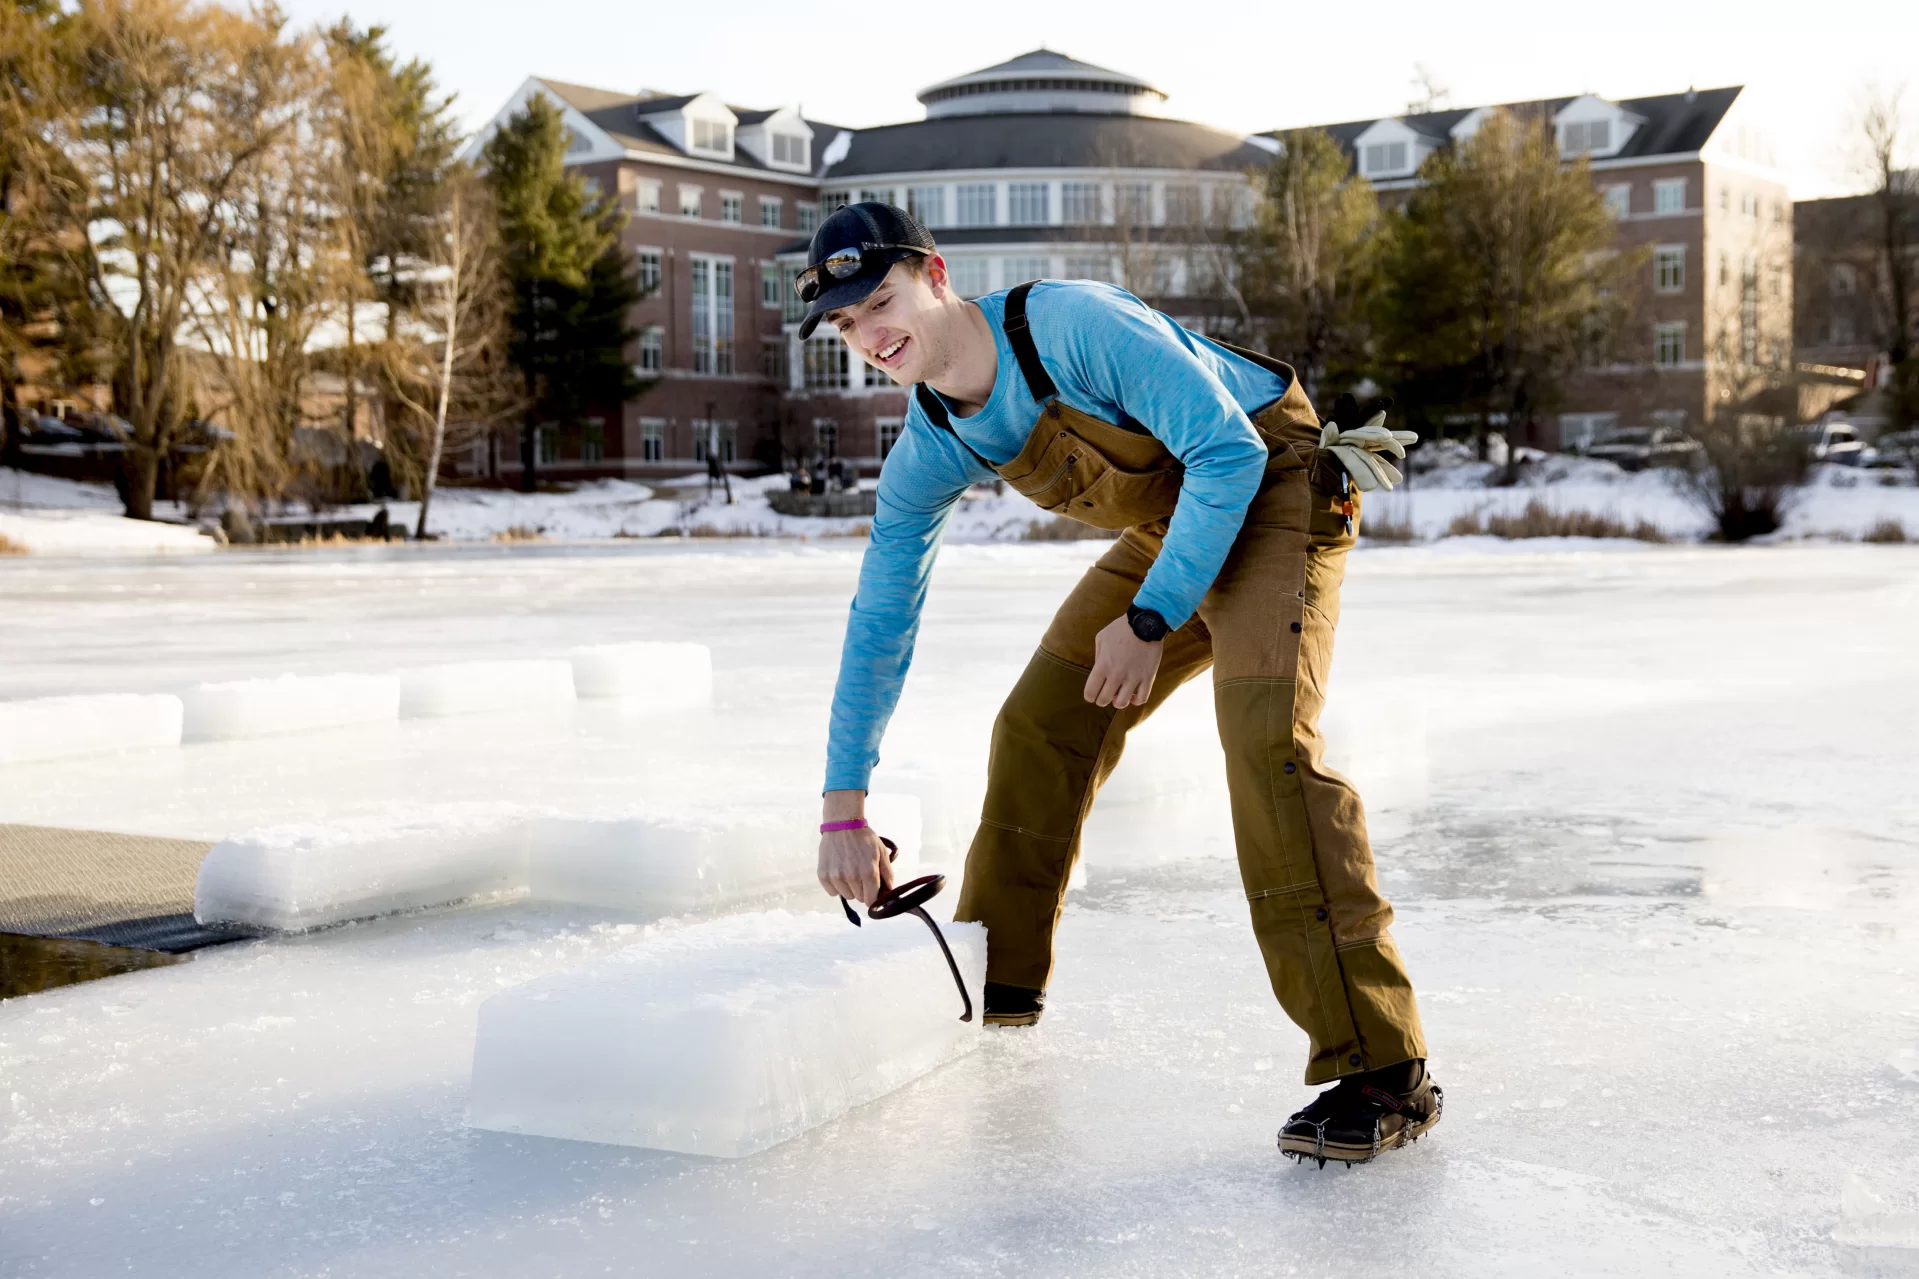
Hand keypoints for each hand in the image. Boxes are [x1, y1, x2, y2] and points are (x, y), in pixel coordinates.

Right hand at [818, 791, 894, 905]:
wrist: (842, 825)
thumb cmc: (863, 838)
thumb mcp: (881, 852)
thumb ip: (887, 873)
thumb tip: (889, 891)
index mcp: (868, 872)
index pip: (871, 900)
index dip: (873, 896)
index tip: (872, 889)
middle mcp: (852, 877)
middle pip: (859, 898)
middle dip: (862, 889)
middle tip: (860, 874)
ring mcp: (836, 877)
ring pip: (846, 896)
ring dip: (849, 888)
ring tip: (849, 871)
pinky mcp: (823, 875)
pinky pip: (832, 892)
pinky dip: (836, 886)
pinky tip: (839, 872)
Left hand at [1084, 615, 1161, 708]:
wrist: (1146, 623)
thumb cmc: (1121, 629)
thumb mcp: (1101, 638)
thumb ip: (1098, 657)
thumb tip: (1098, 672)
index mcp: (1102, 665)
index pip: (1090, 692)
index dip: (1090, 696)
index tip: (1092, 694)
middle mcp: (1117, 675)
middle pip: (1104, 700)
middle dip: (1102, 700)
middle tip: (1105, 694)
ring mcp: (1133, 677)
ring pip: (1122, 703)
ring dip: (1118, 702)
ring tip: (1119, 695)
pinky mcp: (1148, 678)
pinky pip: (1141, 699)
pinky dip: (1135, 701)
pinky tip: (1133, 695)